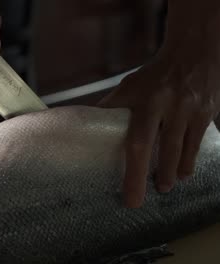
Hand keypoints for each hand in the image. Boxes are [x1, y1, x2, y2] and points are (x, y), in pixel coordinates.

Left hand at [98, 14, 219, 207]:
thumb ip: (112, 106)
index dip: (134, 172)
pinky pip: (198, 141)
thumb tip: (86, 123)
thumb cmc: (155, 74)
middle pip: (163, 150)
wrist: (194, 50)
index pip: (138, 141)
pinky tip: (184, 172)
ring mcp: (192, 110)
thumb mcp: (130, 86)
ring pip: (184, 149)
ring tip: (165, 187)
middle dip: (155, 176)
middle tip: (143, 198)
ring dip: (174, 171)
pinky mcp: (208, 112)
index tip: (131, 196)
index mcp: (146, 100)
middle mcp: (170, 106)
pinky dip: (191, 159)